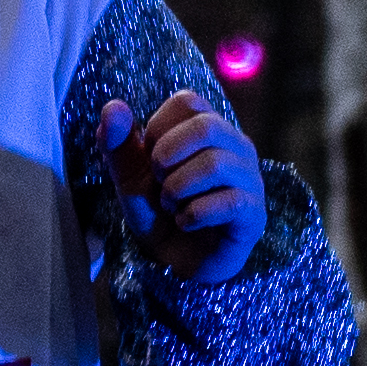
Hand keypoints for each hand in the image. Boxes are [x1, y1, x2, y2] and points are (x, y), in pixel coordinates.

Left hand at [101, 88, 262, 286]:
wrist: (173, 263)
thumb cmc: (157, 212)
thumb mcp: (129, 176)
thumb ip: (117, 142)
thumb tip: (112, 106)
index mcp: (208, 128)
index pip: (187, 102)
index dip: (158, 128)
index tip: (151, 159)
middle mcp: (236, 146)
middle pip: (207, 127)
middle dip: (167, 156)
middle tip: (158, 182)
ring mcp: (250, 178)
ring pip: (216, 164)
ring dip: (177, 189)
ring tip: (170, 206)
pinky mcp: (254, 213)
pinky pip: (229, 202)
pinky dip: (193, 215)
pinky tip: (185, 223)